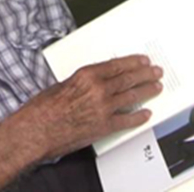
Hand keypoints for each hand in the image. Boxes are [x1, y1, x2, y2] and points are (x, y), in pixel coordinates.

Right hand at [22, 55, 162, 159]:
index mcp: (86, 76)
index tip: (142, 60)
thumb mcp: (62, 85)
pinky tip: (146, 114)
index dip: (133, 62)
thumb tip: (94, 81)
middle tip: (155, 72)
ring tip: (156, 87)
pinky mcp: (103, 126)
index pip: (117, 65)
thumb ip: (82, 82)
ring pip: (132, 96)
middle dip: (145, 74)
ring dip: (147, 91)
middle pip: (128, 78)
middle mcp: (98, 90)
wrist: (36, 132)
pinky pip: (127, 121)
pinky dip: (138, 117)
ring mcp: (103, 108)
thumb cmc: (42, 110)